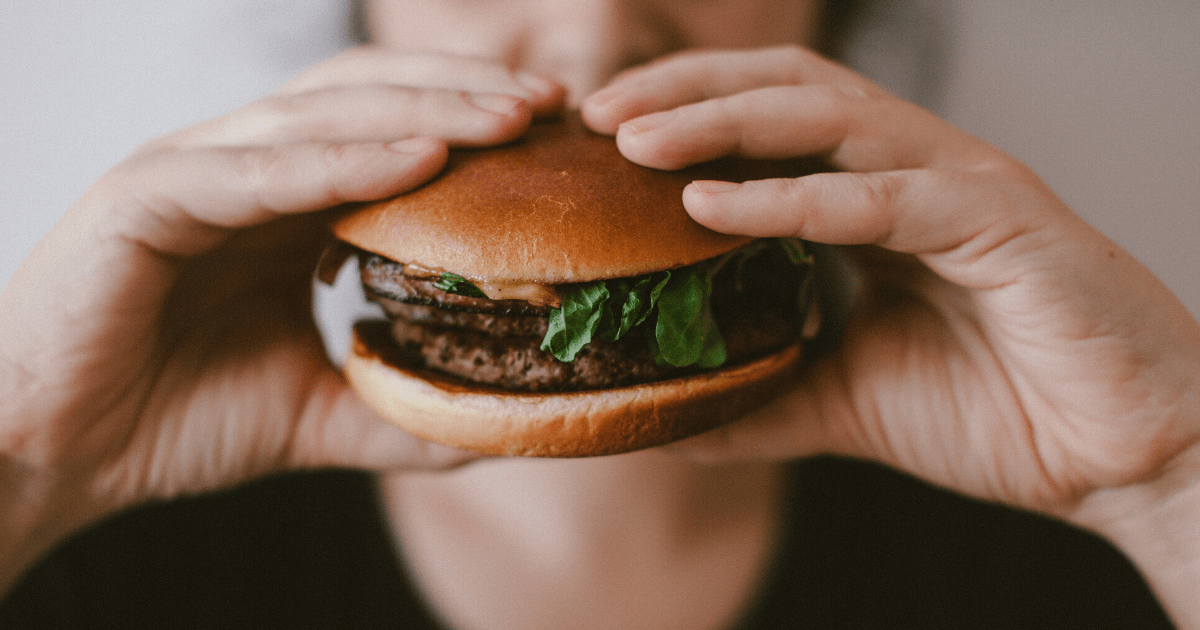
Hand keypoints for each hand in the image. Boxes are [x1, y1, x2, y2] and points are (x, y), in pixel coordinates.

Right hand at [0, 48, 564, 588]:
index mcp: (280, 202)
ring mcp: (193, 171)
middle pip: (369, 101)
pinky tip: (421, 159)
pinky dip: (343, 160)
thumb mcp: (315, 414)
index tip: (555, 138)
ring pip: (323, 117)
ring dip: (425, 110)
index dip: (471, 126)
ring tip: (510, 118)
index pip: (390, 134)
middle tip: (552, 107)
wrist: (53, 454)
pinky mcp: (146, 198)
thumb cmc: (170, 419)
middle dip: (465, 96)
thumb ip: (397, 410)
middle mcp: (242, 169)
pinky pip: (260, 171)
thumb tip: (493, 424)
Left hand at [582, 46, 1199, 520]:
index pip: (768, 124)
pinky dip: (794, 197)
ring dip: (721, 120)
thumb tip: (671, 417)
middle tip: (596, 115)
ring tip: (634, 140)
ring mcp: (960, 186)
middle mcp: (914, 172)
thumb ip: (764, 394)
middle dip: (685, 91)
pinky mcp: (1002, 222)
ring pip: (827, 117)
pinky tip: (713, 205)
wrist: (1124, 459)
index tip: (597, 142)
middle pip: (784, 91)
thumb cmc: (1002, 413)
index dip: (682, 117)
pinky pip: (883, 195)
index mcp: (879, 199)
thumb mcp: (848, 400)